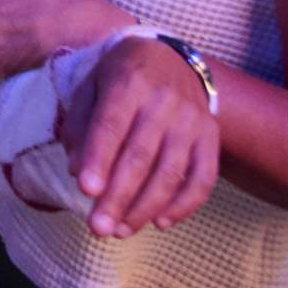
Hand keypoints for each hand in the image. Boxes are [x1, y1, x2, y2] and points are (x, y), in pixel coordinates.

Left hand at [61, 35, 220, 238]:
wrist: (172, 57)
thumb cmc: (122, 76)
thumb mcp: (92, 85)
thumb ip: (80, 124)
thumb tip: (76, 169)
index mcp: (128, 83)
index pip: (112, 126)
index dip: (99, 159)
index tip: (86, 191)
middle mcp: (163, 102)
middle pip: (140, 156)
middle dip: (118, 196)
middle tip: (98, 228)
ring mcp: (192, 121)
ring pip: (170, 172)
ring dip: (145, 208)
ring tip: (120, 230)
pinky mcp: (211, 136)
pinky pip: (203, 177)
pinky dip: (185, 204)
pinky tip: (161, 222)